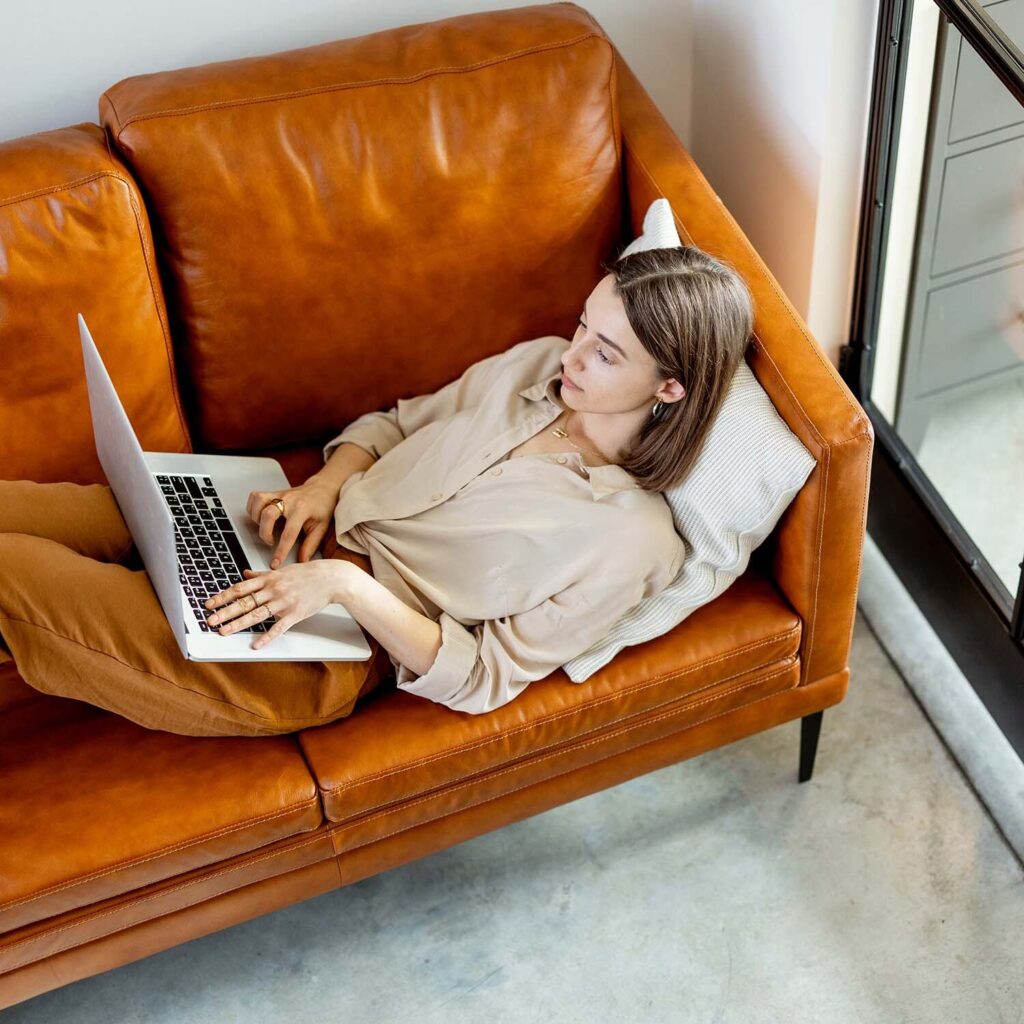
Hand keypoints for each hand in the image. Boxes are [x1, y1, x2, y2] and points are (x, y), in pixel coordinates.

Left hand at [204, 561, 351, 649]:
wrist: (331, 578)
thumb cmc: (308, 574)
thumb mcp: (282, 570)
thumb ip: (262, 574)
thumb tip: (245, 573)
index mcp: (269, 579)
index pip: (240, 588)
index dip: (223, 596)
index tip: (209, 603)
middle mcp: (274, 590)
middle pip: (245, 602)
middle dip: (225, 612)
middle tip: (210, 620)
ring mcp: (284, 602)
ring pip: (257, 614)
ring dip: (238, 624)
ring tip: (224, 632)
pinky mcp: (295, 614)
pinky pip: (278, 627)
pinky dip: (267, 636)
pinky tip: (256, 644)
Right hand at [245, 477, 338, 568]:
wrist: (323, 489)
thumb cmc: (322, 507)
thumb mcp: (321, 527)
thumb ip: (310, 545)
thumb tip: (302, 561)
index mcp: (302, 510)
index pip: (289, 534)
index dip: (281, 551)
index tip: (275, 563)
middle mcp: (289, 500)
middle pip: (268, 515)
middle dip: (265, 533)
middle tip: (271, 542)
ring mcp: (279, 494)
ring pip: (258, 503)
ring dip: (257, 519)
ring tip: (266, 527)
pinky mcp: (273, 492)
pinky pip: (255, 497)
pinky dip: (253, 508)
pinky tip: (261, 516)